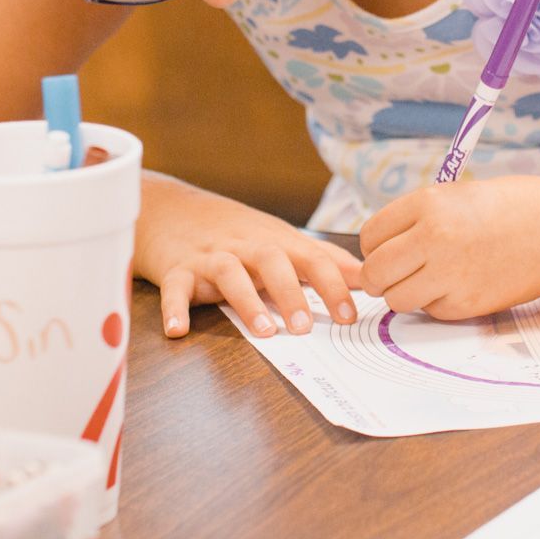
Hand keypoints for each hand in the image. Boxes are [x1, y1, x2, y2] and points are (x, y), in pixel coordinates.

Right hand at [134, 174, 361, 338]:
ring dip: (247, 301)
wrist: (171, 207)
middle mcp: (245, 246)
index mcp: (275, 241)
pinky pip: (175, 286)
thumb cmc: (235, 232)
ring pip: (229, 272)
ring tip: (264, 330)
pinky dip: (175, 307)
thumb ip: (322, 260)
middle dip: (291, 293)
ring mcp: (210, 256)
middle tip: (305, 327)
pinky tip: (178, 329)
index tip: (350, 316)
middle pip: (272, 261)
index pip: (311, 258)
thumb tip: (368, 276)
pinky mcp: (176, 268)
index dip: (333, 286)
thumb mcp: (281, 239)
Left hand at [358, 175, 539, 319]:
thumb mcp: (450, 198)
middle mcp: (433, 239)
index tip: (387, 248)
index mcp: (426, 204)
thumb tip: (374, 255)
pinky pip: (429, 310)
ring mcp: (449, 274)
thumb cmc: (501, 210)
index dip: (375, 246)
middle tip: (392, 274)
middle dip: (378, 277)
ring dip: (403, 293)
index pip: (370, 236)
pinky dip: (435, 303)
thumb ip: (411, 222)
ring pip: (396, 299)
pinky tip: (457, 284)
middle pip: (375, 272)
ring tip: (426, 279)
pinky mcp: (465, 304)